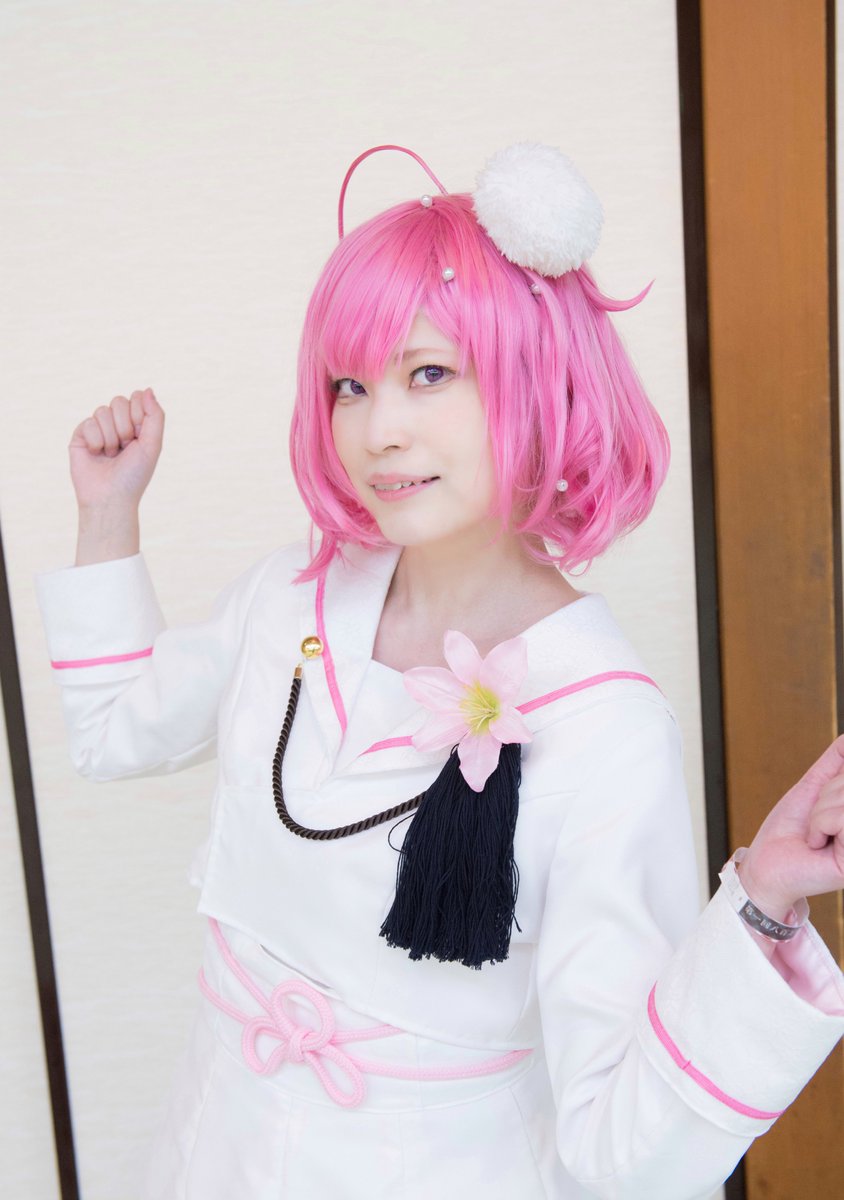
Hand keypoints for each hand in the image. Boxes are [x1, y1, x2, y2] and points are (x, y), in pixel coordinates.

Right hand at [68, 388, 164, 512]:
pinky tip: (96, 454)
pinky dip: (96, 441)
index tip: (139, 436)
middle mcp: (117, 424)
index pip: (136, 397)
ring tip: (111, 454)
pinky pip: (88, 422)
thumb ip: (155, 415)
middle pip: (118, 401)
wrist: (111, 497)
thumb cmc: (134, 475)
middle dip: (124, 427)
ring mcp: (98, 428)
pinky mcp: (81, 435)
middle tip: (124, 448)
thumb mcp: (153, 444)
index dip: (138, 414)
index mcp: (136, 425)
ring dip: (111, 436)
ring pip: (102, 410)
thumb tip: (147, 389)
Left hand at [739, 734, 843, 920]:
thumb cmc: (789, 828)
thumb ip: (837, 761)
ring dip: (820, 812)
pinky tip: (818, 844)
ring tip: (816, 832)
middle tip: (816, 819)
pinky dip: (820, 825)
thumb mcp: (814, 786)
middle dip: (826, 794)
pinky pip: (841, 818)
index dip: (837, 780)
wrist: (768, 864)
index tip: (825, 794)